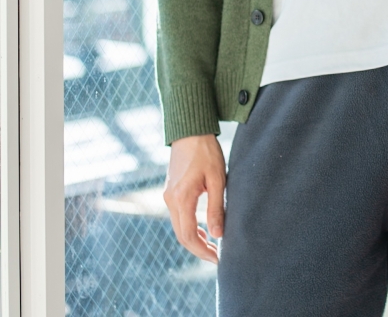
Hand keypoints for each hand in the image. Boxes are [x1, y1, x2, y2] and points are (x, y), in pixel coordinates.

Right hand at [164, 134, 225, 263]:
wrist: (190, 131)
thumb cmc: (206, 152)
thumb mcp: (217, 179)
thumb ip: (216, 207)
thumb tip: (218, 235)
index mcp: (181, 198)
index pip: (189, 235)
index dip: (202, 251)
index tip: (218, 258)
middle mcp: (170, 200)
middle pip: (181, 235)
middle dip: (198, 249)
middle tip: (217, 256)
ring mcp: (168, 196)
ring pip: (178, 227)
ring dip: (194, 239)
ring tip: (213, 244)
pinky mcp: (170, 192)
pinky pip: (178, 217)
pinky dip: (190, 227)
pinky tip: (203, 229)